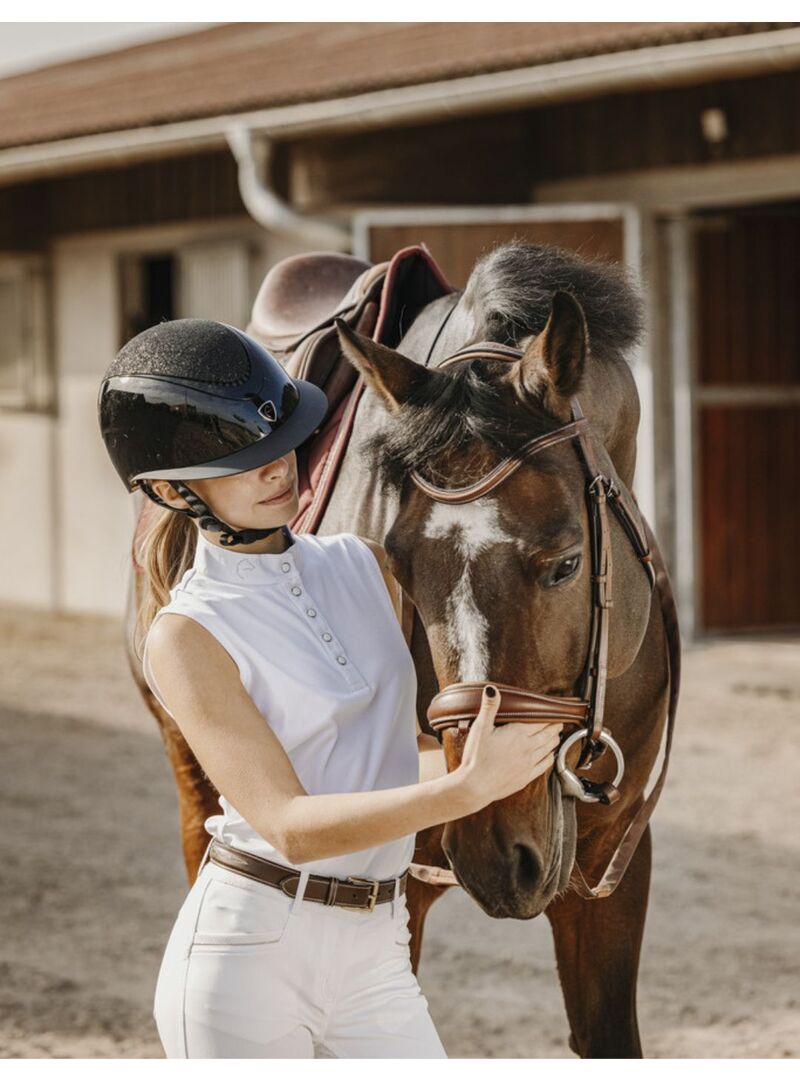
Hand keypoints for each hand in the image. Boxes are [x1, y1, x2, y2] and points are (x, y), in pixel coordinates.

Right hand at [458, 684, 562, 811]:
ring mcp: (528, 763)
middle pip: (547, 735)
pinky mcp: (525, 777)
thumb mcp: (480, 728)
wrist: (475, 786)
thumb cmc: (476, 756)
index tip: (554, 712)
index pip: (539, 722)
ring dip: (554, 741)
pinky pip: (544, 766)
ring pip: (548, 749)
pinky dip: (550, 758)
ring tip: (557, 736)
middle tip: (559, 722)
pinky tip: (551, 756)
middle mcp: (527, 748)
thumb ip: (489, 707)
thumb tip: (492, 689)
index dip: (548, 716)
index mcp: (517, 733)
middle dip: (554, 727)